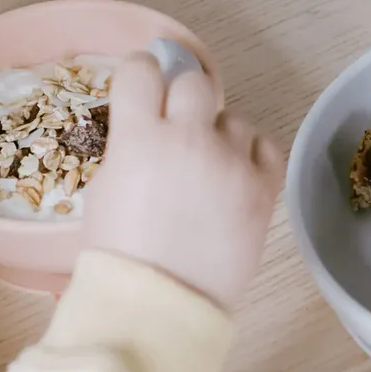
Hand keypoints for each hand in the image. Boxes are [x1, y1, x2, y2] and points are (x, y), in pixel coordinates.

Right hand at [83, 53, 283, 309]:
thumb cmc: (119, 249)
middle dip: (182, 99)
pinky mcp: (263, 187)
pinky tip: (233, 174)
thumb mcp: (105, 186)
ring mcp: (230, 161)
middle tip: (176, 127)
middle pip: (193, 80)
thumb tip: (147, 125)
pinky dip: (248, 154)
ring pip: (232, 117)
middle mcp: (187, 138)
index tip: (143, 87)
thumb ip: (128, 145)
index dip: (140, 74)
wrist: (159, 301)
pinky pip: (265, 145)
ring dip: (217, 133)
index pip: (141, 70)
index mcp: (137, 137)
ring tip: (207, 167)